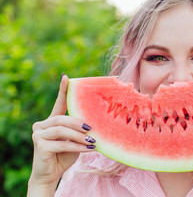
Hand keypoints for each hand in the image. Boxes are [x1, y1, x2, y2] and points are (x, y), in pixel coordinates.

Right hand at [28, 74, 94, 195]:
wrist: (51, 174)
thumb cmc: (65, 155)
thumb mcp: (75, 139)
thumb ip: (80, 129)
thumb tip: (95, 120)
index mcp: (51, 121)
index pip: (58, 103)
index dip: (62, 90)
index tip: (66, 77)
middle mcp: (41, 125)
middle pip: (62, 118)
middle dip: (79, 123)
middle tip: (92, 129)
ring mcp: (38, 135)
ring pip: (62, 130)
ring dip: (79, 136)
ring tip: (92, 141)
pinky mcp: (39, 145)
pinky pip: (62, 143)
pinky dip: (77, 146)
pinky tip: (88, 148)